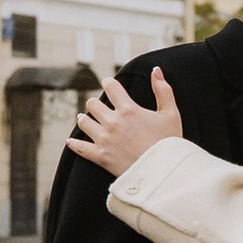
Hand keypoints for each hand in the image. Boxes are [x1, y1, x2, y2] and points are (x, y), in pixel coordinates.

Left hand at [66, 65, 187, 176]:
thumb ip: (163, 90)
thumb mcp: (171, 114)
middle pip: (93, 104)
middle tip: (100, 106)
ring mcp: (104, 140)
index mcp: (129, 110)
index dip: (109, 83)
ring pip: (84, 122)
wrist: (164, 173)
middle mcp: (113, 122)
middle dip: (96, 103)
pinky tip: (70, 140)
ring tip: (86, 120)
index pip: (111, 87)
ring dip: (85, 119)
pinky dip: (74, 143)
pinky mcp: (100, 157)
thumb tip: (156, 70)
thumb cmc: (170, 143)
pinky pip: (80, 148)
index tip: (109, 84)